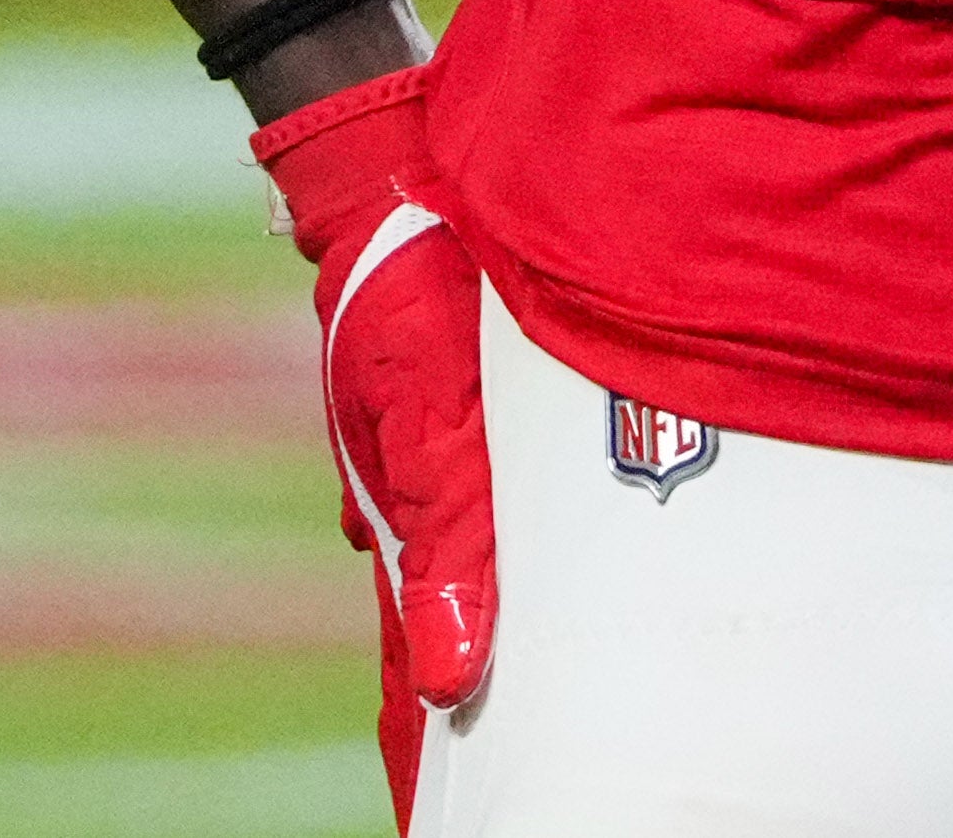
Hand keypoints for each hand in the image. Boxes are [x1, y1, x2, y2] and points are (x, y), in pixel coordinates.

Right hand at [254, 59, 491, 816]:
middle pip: (453, 668)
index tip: (445, 835)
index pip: (420, 704)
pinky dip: (526, 580)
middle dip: (474, 742)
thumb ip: (451, 536)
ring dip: (508, 666)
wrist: (404, 180)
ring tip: (541, 739)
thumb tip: (455, 672)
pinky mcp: (481, 437)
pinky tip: (548, 602)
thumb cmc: (411, 289)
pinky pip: (504, 530)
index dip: (435, 778)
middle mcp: (431, 527)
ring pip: (486, 601)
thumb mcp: (429, 413)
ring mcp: (454, 486)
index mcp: (410, 544)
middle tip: (499, 803)